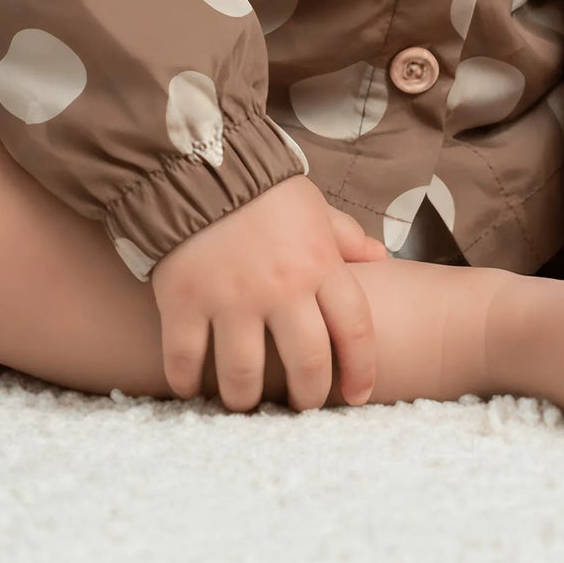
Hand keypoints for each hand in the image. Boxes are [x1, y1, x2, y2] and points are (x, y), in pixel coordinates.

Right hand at [150, 174, 388, 412]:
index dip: (361, 371)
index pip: (354, 331)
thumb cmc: (260, 187)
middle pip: (307, 366)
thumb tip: (380, 256)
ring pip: (244, 377)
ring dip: (246, 400)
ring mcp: (230, 298)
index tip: (356, 394)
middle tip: (299, 403)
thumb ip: (345, 237)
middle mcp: (280, 288)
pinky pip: (185, 361)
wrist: (196, 158)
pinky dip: (187, 383)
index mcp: (319, 264)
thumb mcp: (313, 206)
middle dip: (307, 397)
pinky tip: (191, 386)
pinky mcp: (183, 301)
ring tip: (244, 400)